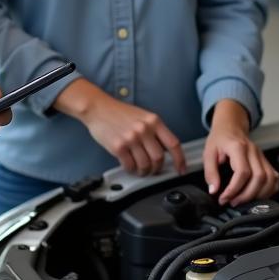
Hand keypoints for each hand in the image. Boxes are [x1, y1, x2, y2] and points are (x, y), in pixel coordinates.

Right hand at [56, 77, 186, 176]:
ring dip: (144, 172)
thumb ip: (155, 131)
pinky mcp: (118, 146)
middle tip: (152, 170)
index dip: (180, 160)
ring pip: (146, 165)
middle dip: (157, 168)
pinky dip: (131, 170)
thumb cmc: (119, 112)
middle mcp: (144, 129)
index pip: (174, 144)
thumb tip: (166, 151)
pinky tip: (129, 165)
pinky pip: (130, 166)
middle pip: (159, 158)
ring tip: (140, 169)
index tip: (180, 169)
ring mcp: (131, 138)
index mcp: (154, 121)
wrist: (98, 107)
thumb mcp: (142, 116)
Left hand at [203, 99, 278, 205]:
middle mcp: (253, 151)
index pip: (242, 172)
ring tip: (244, 201)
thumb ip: (210, 172)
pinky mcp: (266, 162)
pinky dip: (269, 190)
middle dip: (246, 195)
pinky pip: (275, 178)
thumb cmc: (220, 140)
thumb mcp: (208, 153)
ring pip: (270, 179)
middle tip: (233, 202)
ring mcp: (262, 156)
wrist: (230, 127)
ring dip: (259, 195)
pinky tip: (257, 195)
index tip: (224, 198)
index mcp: (238, 147)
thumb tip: (214, 190)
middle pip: (259, 178)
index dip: (234, 189)